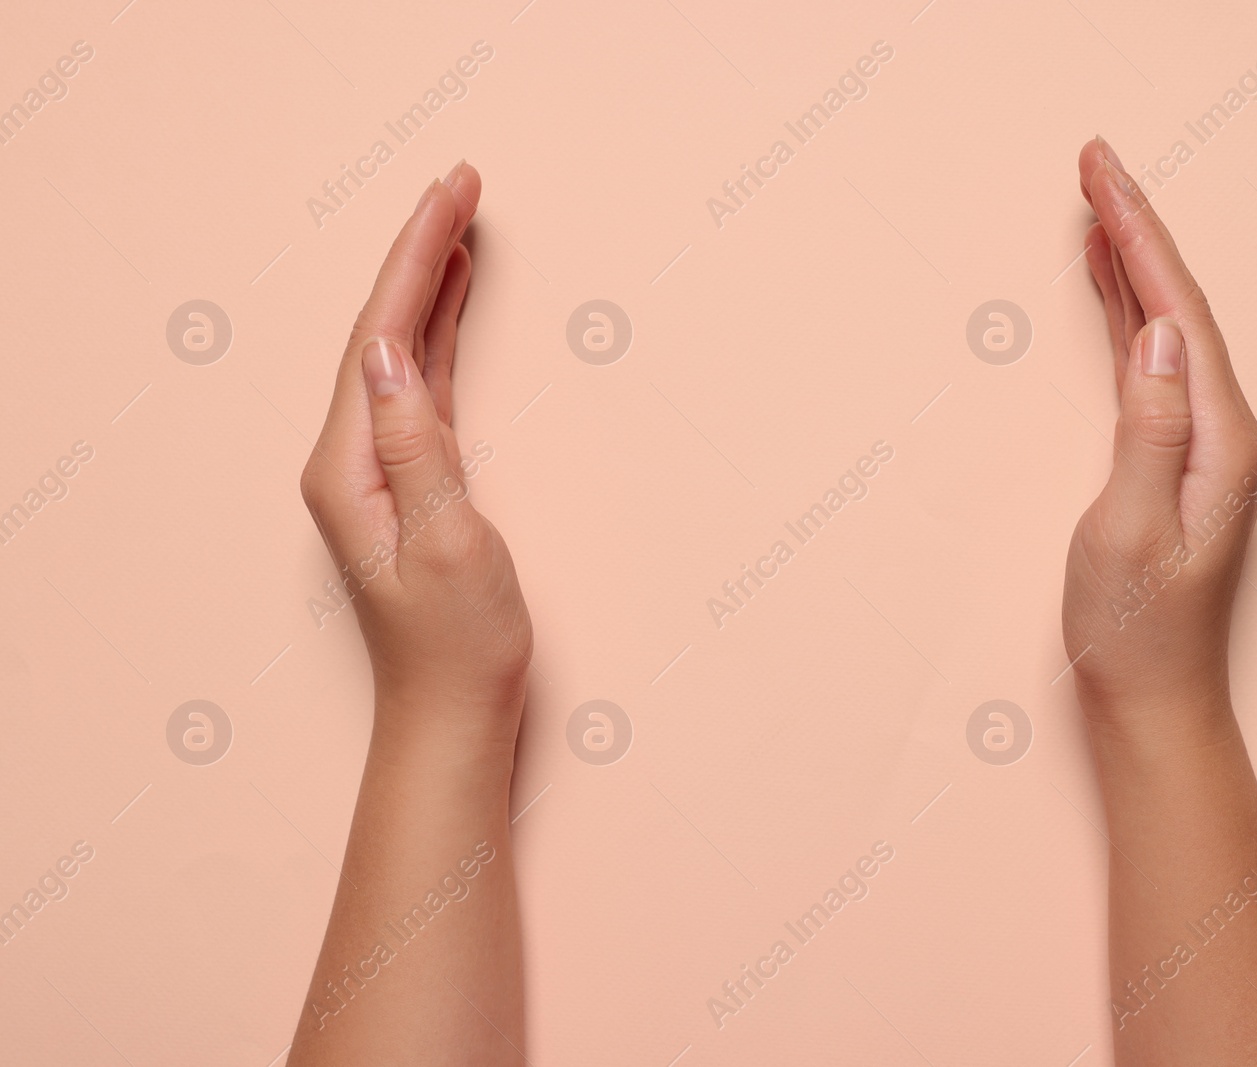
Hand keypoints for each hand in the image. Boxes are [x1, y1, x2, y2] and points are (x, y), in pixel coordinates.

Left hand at [299, 163, 532, 734]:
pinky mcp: (410, 479)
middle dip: (420, 251)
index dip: (415, 257)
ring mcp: (377, 467)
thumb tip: (384, 351)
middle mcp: (352, 458)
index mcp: (350, 466)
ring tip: (459, 223)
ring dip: (427, 284)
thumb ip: (415, 442)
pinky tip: (449, 306)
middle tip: (462, 182)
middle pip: (380, 328)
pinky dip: (435, 336)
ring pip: (398, 350)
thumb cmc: (456, 641)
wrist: (453, 711)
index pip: (376, 335)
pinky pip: (417, 386)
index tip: (452, 194)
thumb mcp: (446, 540)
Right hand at [1062, 138, 1256, 729]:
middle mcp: (1227, 433)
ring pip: (1169, 328)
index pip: (1182, 312)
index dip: (1139, 236)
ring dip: (1133, 265)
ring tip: (1096, 207)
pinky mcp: (1180, 460)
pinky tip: (1113, 294)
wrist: (1154, 700)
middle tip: (1092, 162)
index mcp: (1223, 441)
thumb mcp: (1130, 531)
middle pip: (1182, 305)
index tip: (1100, 174)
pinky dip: (1131, 318)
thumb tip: (1162, 336)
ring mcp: (1207, 445)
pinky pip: (1156, 366)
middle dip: (1135, 229)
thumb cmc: (1136, 631)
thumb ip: (1150, 430)